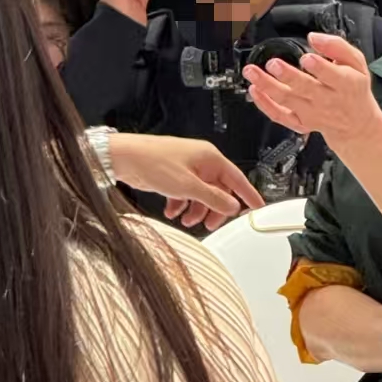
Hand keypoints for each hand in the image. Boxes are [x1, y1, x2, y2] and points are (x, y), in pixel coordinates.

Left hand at [107, 134, 263, 230]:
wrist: (124, 158)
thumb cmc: (153, 162)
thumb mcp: (188, 186)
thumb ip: (213, 198)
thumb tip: (232, 206)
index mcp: (209, 158)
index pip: (237, 178)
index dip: (248, 194)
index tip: (257, 207)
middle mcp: (200, 162)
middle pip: (218, 190)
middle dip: (215, 208)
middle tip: (210, 223)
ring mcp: (186, 169)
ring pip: (201, 194)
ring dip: (196, 210)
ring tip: (186, 220)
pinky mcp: (172, 176)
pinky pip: (185, 194)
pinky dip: (181, 205)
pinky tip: (173, 212)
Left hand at [243, 32, 381, 150]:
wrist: (355, 122)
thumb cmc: (353, 88)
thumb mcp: (356, 63)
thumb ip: (337, 46)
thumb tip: (315, 37)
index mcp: (344, 83)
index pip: (331, 75)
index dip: (318, 67)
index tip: (307, 58)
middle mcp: (326, 100)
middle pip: (305, 88)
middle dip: (288, 76)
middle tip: (273, 64)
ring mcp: (312, 113)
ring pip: (287, 100)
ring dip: (267, 85)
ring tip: (252, 72)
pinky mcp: (301, 122)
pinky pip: (280, 115)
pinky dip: (265, 104)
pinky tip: (255, 90)